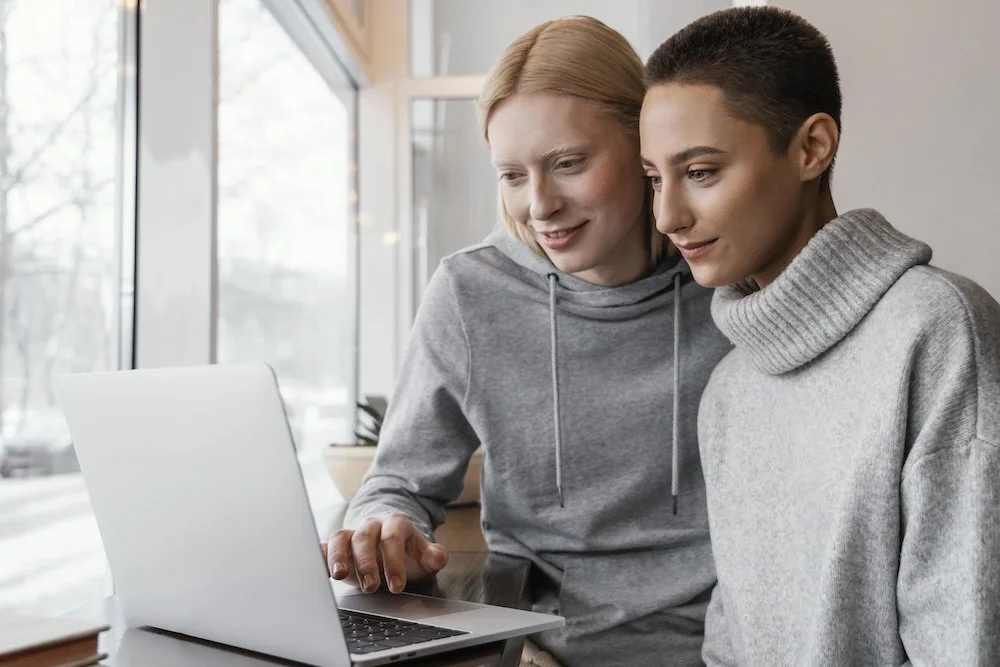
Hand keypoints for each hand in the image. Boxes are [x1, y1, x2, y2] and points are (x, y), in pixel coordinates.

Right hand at [323, 513, 448, 593]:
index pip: (393, 538)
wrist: (390, 544)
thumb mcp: (424, 556)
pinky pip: (323, 546)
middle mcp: (371, 525)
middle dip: (367, 563)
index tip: (397, 586)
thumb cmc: (407, 553)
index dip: (394, 561)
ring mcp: (352, 534)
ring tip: (339, 576)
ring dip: (338, 556)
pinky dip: (319, 556)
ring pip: (341, 538)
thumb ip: (433, 556)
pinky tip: (315, 568)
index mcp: (395, 524)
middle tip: (371, 587)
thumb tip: (438, 556)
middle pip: (365, 538)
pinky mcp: (337, 546)